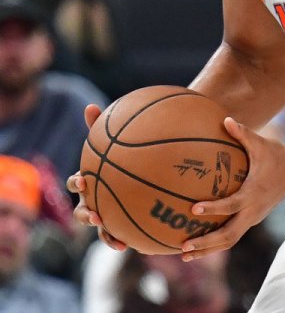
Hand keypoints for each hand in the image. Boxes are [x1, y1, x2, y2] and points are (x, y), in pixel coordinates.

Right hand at [66, 103, 126, 251]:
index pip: (75, 183)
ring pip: (101, 228)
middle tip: (96, 215)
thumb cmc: (122, 154)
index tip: (84, 180)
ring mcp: (105, 214)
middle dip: (86, 215)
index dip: (76, 183)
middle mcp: (93, 200)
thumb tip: (91, 106)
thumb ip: (102, 127)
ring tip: (115, 239)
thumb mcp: (114, 141)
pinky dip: (126, 240)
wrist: (139, 172)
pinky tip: (140, 245)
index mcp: (88, 181)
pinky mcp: (121, 224)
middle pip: (83, 211)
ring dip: (105, 235)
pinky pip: (122, 234)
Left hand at [181, 118, 284, 260]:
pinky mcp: (251, 220)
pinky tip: (197, 246)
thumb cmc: (278, 156)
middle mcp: (252, 210)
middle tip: (184, 247)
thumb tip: (225, 119)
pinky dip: (214, 244)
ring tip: (184, 254)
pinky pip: (231, 235)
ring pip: (229, 241)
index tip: (193, 209)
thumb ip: (243, 134)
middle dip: (206, 244)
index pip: (231, 204)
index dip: (214, 208)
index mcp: (253, 193)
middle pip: (228, 235)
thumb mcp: (262, 144)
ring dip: (207, 249)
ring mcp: (253, 218)